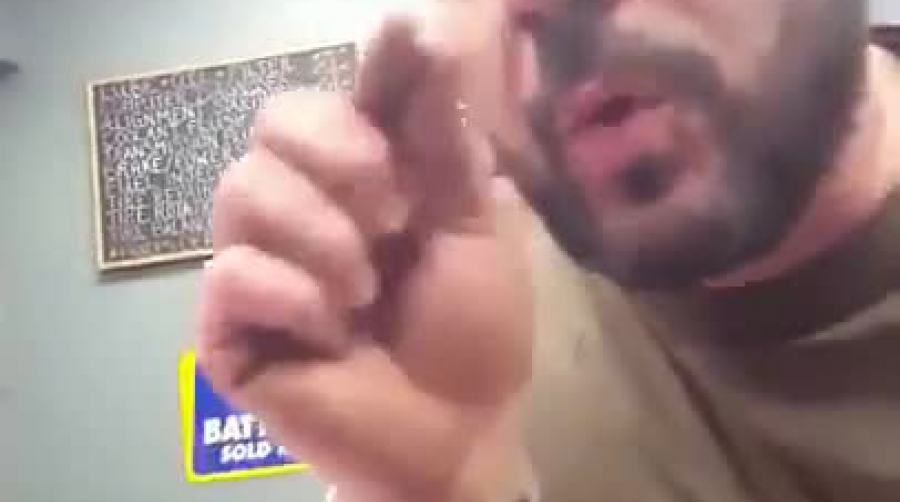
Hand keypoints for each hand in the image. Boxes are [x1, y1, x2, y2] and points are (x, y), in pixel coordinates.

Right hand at [195, 15, 533, 501]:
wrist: (454, 433)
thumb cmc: (470, 332)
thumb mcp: (474, 228)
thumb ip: (442, 139)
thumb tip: (421, 34)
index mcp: (364, 178)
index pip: (343, 97)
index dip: (370, 71)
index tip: (405, 39)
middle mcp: (304, 206)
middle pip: (274, 121)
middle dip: (342, 157)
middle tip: (393, 213)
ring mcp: (262, 262)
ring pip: (242, 187)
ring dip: (322, 235)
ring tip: (366, 290)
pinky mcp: (230, 324)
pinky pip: (232, 271)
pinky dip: (293, 294)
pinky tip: (331, 331)